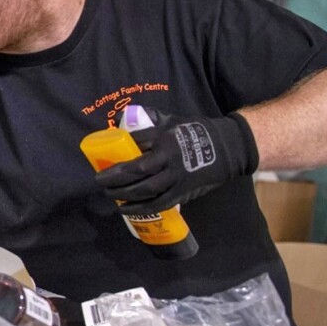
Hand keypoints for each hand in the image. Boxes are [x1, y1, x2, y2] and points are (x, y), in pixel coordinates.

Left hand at [94, 108, 258, 215]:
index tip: (101, 159)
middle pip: (135, 170)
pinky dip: (140, 208)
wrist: (226, 148)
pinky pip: (158, 203)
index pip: (134, 144)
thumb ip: (149, 119)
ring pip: (145, 189)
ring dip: (123, 194)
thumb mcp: (171, 120)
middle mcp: (168, 157)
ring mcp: (176, 176)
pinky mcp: (183, 191)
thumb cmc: (194, 131)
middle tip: (99, 181)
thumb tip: (123, 116)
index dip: (117, 153)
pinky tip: (126, 209)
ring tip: (109, 194)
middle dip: (114, 178)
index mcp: (163, 137)